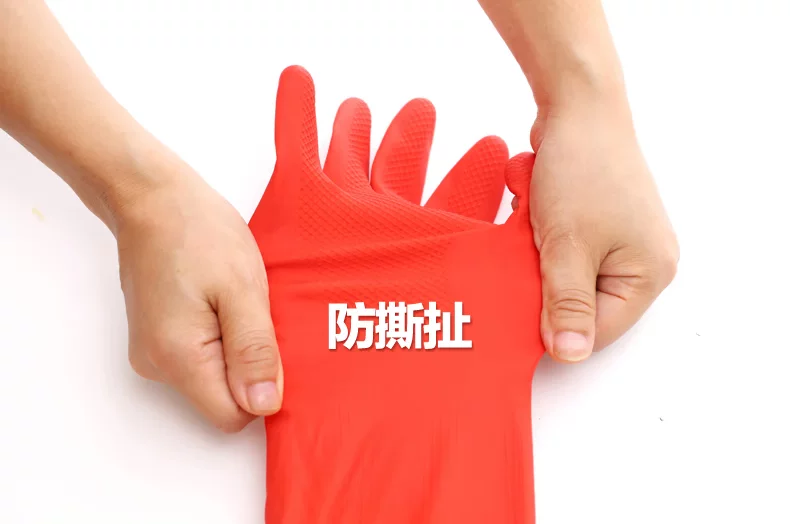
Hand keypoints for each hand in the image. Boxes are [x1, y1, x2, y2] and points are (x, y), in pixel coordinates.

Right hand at [115, 156, 282, 431]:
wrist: (153, 197)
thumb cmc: (199, 233)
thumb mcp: (242, 289)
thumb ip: (254, 350)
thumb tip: (264, 406)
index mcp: (178, 358)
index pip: (232, 416)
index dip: (262, 389)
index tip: (271, 344)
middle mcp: (157, 366)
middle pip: (222, 399)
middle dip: (251, 365)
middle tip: (256, 313)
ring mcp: (153, 353)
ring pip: (213, 378)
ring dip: (237, 349)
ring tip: (237, 301)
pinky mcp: (157, 338)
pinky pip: (201, 358)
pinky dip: (220, 338)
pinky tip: (223, 301)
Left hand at [520, 97, 678, 362]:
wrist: (579, 106)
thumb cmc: (581, 170)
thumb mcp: (568, 244)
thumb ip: (566, 302)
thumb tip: (569, 354)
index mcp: (649, 273)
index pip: (597, 331)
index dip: (554, 326)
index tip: (518, 306)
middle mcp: (642, 262)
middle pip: (582, 306)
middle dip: (545, 287)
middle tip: (523, 259)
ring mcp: (621, 243)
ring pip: (567, 280)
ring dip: (540, 262)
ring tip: (532, 229)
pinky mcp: (600, 226)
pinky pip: (565, 254)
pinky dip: (542, 243)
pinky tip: (533, 218)